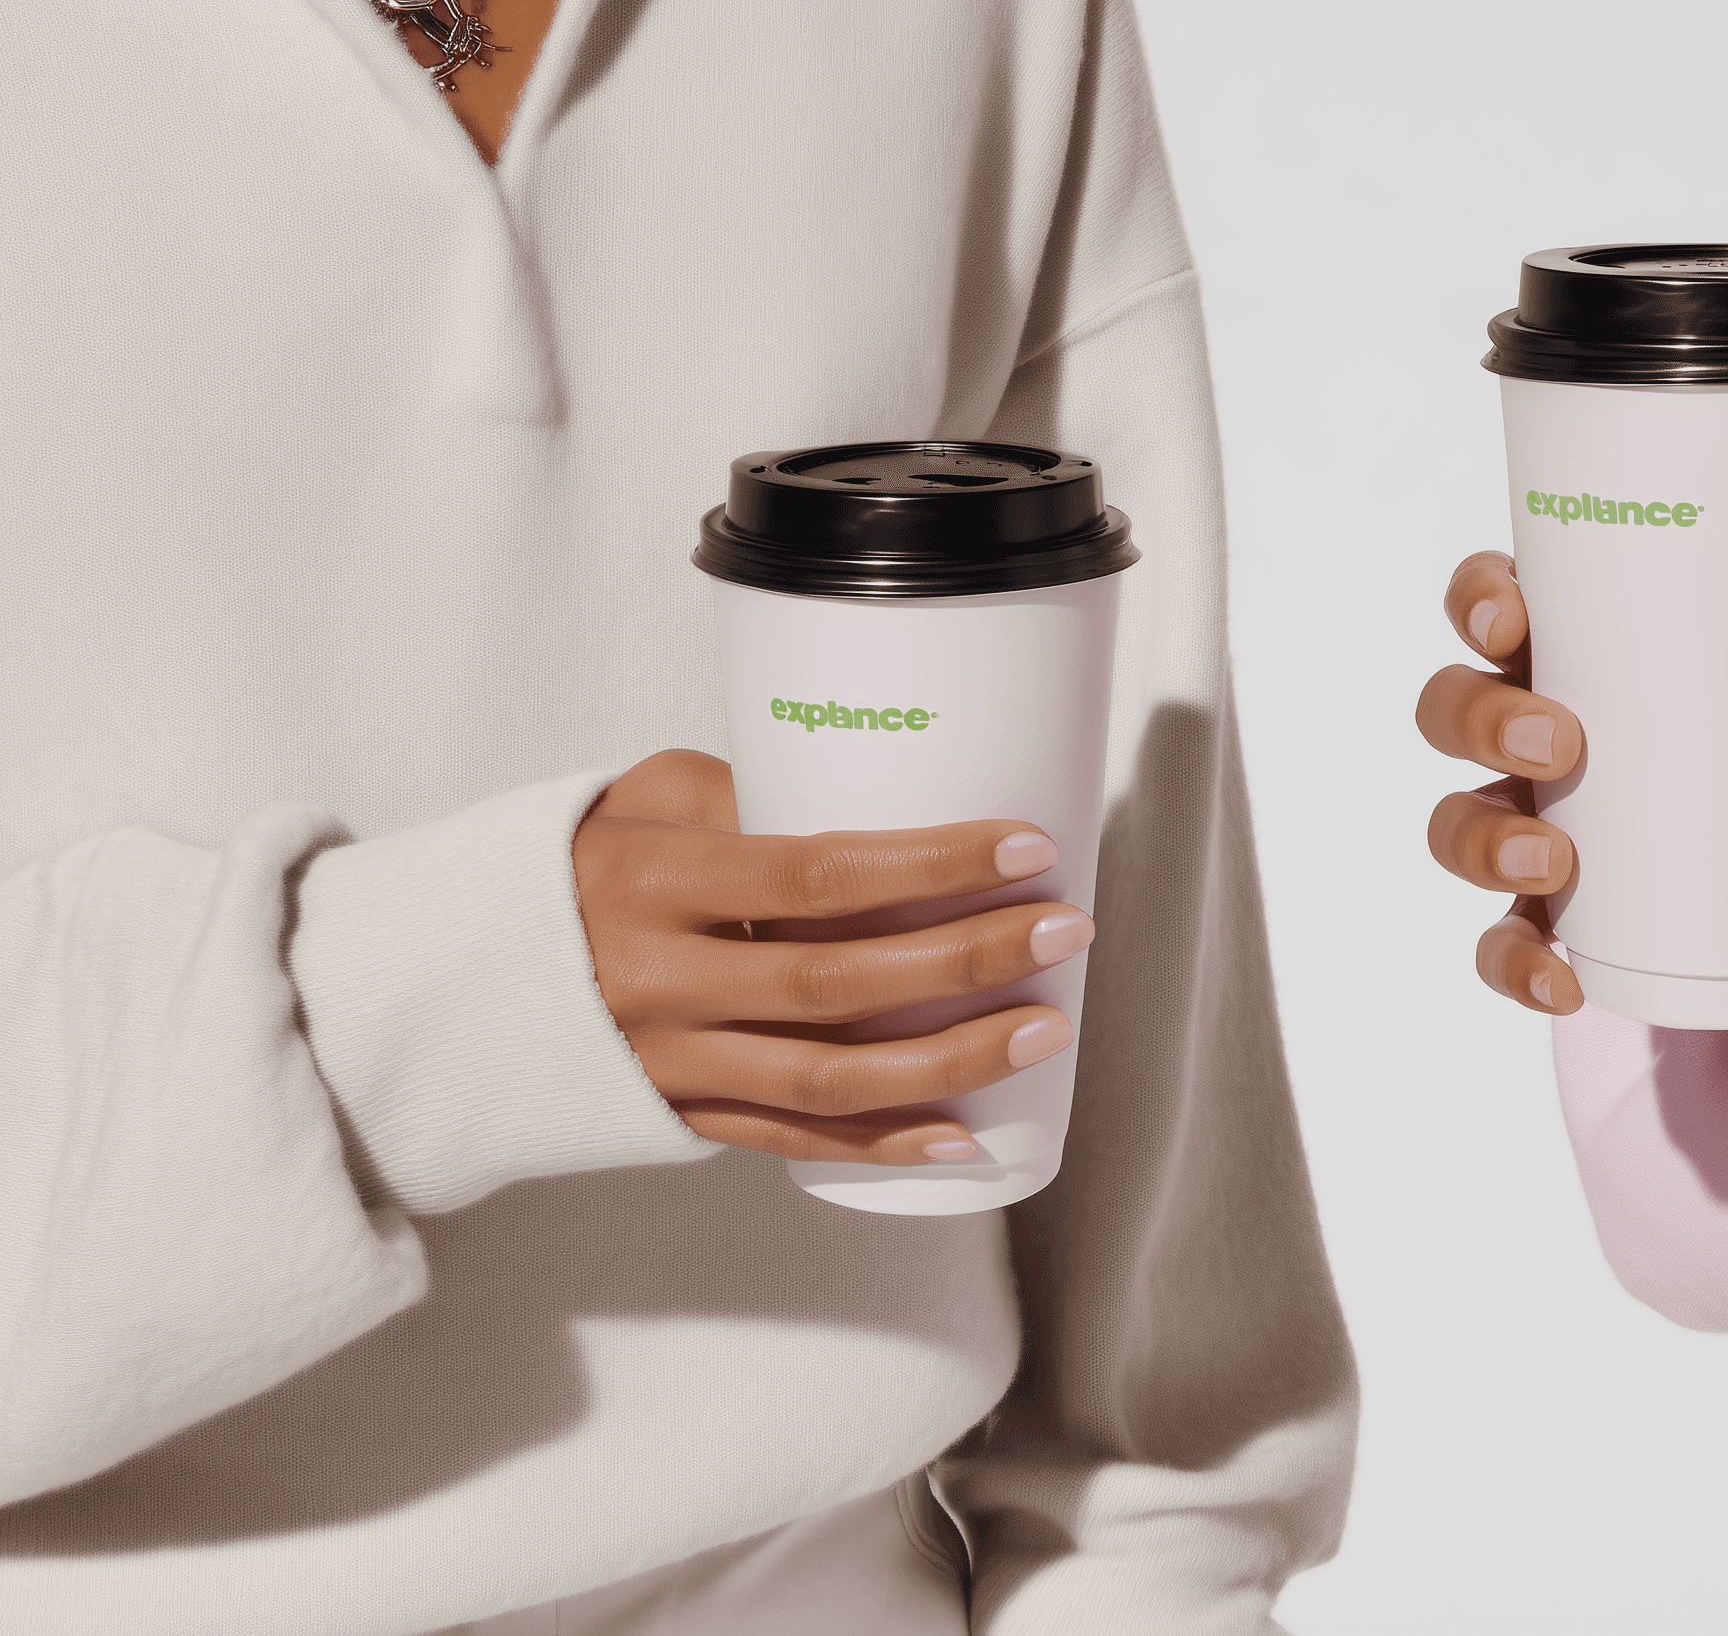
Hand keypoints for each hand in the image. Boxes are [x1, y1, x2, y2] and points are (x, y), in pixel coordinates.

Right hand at [572, 750, 1091, 1162]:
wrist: (453, 978)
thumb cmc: (577, 865)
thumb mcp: (638, 800)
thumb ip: (746, 793)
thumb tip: (879, 792)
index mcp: (653, 882)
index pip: (815, 874)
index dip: (930, 865)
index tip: (1025, 845)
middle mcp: (660, 981)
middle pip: (841, 981)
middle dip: (969, 958)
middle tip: (1065, 930)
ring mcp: (669, 1062)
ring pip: (829, 1078)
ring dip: (952, 1060)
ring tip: (1043, 1029)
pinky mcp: (679, 1117)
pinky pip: (792, 1144)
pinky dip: (882, 1145)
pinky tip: (964, 1137)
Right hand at [1415, 551, 1727, 1042]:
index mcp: (1635, 653)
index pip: (1515, 600)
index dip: (1481, 595)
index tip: (1513, 609)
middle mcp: (1579, 740)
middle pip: (1460, 706)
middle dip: (1477, 716)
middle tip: (1558, 740)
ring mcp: (1576, 840)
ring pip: (1462, 823)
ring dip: (1478, 836)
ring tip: (1557, 861)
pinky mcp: (1598, 933)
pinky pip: (1509, 946)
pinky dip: (1514, 961)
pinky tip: (1563, 974)